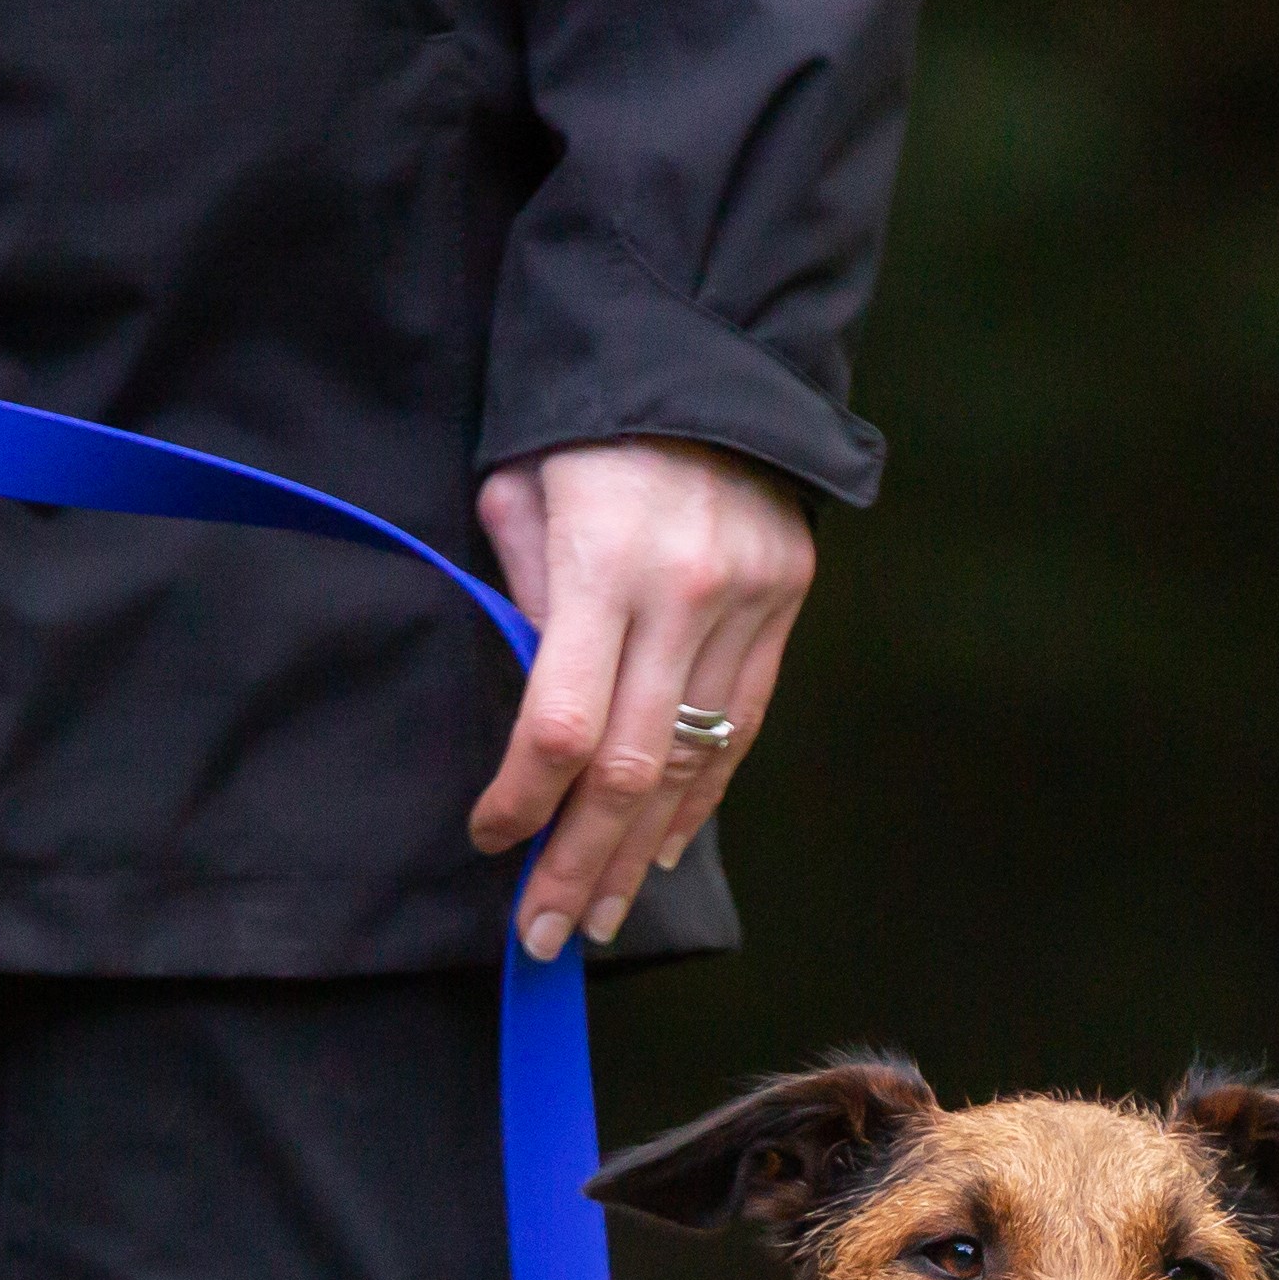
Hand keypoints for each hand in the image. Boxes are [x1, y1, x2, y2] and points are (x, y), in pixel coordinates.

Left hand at [470, 440, 814, 960]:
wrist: (708, 346)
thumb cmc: (588, 420)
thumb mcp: (524, 487)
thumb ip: (524, 602)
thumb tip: (531, 719)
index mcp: (609, 561)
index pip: (561, 722)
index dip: (524, 799)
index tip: (492, 840)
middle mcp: (689, 593)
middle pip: (629, 770)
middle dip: (579, 862)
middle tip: (543, 933)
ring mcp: (749, 604)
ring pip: (691, 764)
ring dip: (637, 851)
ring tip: (596, 913)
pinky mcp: (786, 604)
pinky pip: (738, 728)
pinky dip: (696, 798)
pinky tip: (657, 848)